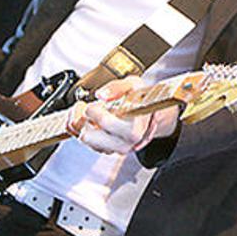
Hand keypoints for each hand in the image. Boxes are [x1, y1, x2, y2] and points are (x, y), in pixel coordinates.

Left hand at [66, 76, 180, 154]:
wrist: (151, 112)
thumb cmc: (142, 98)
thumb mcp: (133, 84)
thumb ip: (116, 87)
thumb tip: (101, 95)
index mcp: (135, 129)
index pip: (105, 123)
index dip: (94, 111)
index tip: (94, 103)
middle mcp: (126, 144)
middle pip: (89, 137)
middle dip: (86, 120)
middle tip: (91, 108)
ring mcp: (117, 149)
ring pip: (87, 141)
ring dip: (85, 125)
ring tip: (94, 113)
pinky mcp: (110, 151)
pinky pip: (89, 144)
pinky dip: (87, 131)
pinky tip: (95, 120)